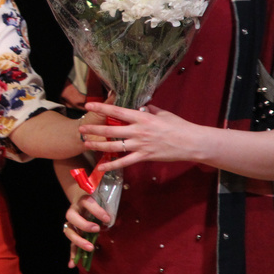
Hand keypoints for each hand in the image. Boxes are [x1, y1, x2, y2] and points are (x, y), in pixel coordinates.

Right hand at [62, 189, 110, 267]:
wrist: (83, 202)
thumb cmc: (96, 202)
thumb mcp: (102, 202)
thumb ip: (106, 209)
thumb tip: (113, 220)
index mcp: (82, 201)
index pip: (87, 203)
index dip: (96, 210)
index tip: (107, 218)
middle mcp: (74, 211)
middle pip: (72, 217)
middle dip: (83, 224)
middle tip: (97, 229)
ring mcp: (71, 223)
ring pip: (69, 231)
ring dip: (78, 240)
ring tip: (90, 248)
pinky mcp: (73, 234)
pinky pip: (70, 244)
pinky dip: (72, 254)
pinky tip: (72, 264)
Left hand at [79, 102, 200, 171]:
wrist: (191, 143)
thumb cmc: (179, 126)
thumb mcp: (163, 113)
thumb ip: (149, 109)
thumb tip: (140, 106)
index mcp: (142, 117)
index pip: (118, 111)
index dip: (102, 108)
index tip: (89, 106)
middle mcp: (138, 131)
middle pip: (111, 130)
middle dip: (94, 129)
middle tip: (81, 128)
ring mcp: (140, 145)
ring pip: (114, 146)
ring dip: (98, 145)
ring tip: (86, 144)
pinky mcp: (144, 157)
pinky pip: (125, 162)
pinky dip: (112, 165)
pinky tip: (101, 167)